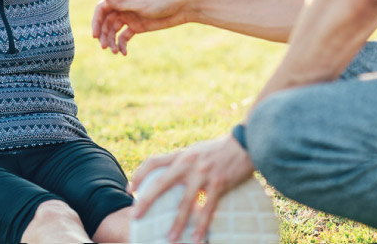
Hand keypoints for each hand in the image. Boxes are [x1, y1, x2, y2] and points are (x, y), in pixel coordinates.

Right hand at [92, 0, 191, 54]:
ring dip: (112, 41)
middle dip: (104, 34)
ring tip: (115, 52)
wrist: (183, 7)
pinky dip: (122, 44)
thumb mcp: (141, 3)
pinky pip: (124, 37)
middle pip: (106, 21)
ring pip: (114, 31)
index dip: (96, 21)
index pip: (102, 8)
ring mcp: (130, 17)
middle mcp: (123, 6)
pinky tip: (124, 52)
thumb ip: (121, 2)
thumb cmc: (162, 1)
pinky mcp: (137, 27)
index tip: (95, 35)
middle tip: (105, 47)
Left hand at [129, 135, 253, 242]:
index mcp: (182, 154)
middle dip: (146, 201)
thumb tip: (172, 177)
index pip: (153, 162)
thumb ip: (185, 162)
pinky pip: (207, 209)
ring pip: (184, 202)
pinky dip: (201, 225)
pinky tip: (197, 238)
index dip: (139, 176)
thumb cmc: (221, 149)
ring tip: (170, 238)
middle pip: (161, 183)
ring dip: (176, 222)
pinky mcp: (219, 183)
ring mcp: (203, 173)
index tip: (130, 190)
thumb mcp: (198, 150)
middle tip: (136, 217)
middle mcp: (188, 163)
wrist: (246, 143)